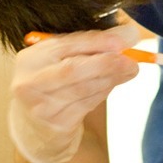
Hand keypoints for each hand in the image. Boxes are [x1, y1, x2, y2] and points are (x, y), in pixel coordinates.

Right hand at [8, 25, 142, 162]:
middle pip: (72, 69)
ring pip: (84, 89)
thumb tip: (127, 35)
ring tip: (130, 70)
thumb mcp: (61, 61)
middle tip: (132, 60)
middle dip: (106, 63)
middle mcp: (31, 82)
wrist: (36, 127)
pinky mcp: (57, 125)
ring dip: (111, 78)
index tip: (125, 38)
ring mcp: (42, 107)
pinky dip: (104, 92)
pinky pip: (87, 105)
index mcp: (30, 59)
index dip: (98, 40)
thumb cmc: (53, 84)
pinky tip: (112, 84)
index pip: (66, 44)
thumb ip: (89, 46)